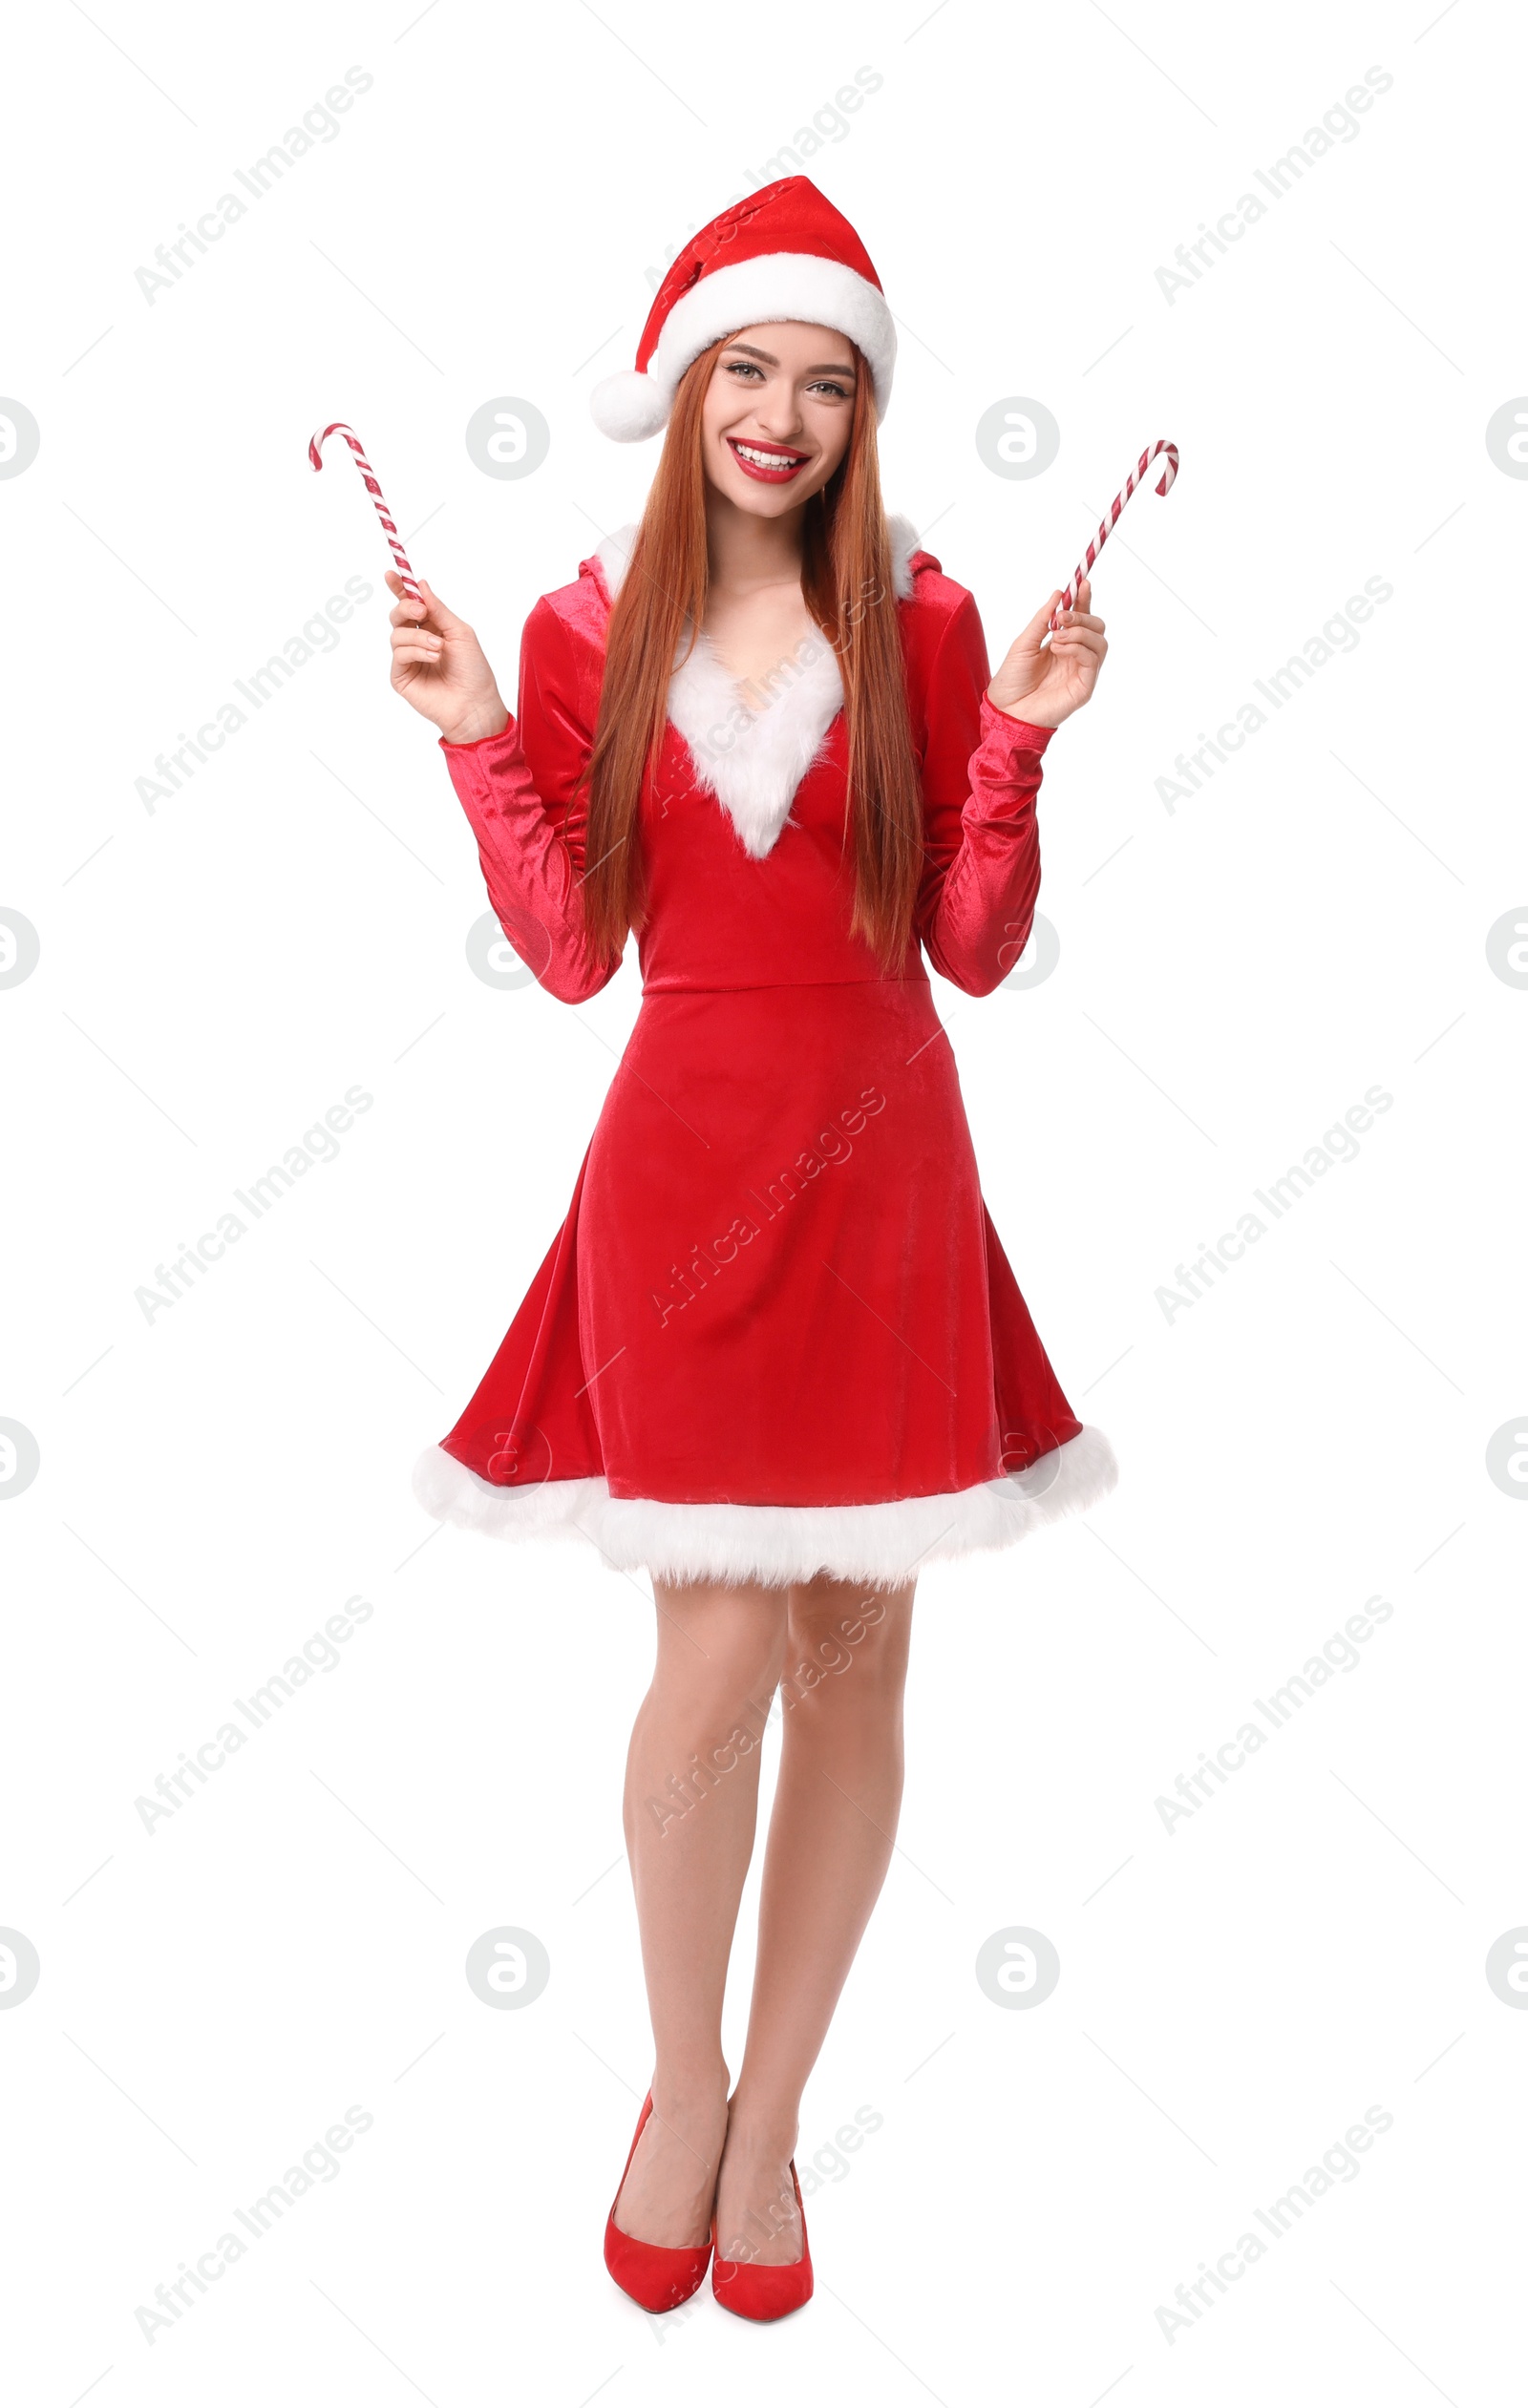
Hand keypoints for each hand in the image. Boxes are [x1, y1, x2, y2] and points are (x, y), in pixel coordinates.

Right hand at [385, 571, 509, 744]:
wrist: (475, 704)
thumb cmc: (474, 671)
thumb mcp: (460, 631)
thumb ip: (438, 609)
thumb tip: (420, 585)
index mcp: (432, 628)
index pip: (410, 604)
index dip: (399, 588)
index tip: (393, 574)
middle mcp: (417, 642)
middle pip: (397, 615)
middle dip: (405, 607)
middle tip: (421, 611)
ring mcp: (408, 660)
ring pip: (397, 634)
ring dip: (419, 637)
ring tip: (439, 649)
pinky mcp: (401, 676)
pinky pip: (399, 654)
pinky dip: (416, 651)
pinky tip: (433, 658)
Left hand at [986, 577, 1107, 729]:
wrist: (1006, 711)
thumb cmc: (1012, 681)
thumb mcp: (1024, 642)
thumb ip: (1042, 619)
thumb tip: (1059, 593)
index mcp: (1063, 644)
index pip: (1081, 618)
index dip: (1084, 599)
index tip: (1082, 581)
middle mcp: (1076, 656)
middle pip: (1097, 627)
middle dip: (1082, 615)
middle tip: (1060, 617)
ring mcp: (1082, 672)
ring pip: (1100, 642)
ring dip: (1078, 632)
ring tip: (1055, 638)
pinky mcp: (1084, 687)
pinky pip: (1092, 660)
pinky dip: (1077, 648)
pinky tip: (1058, 650)